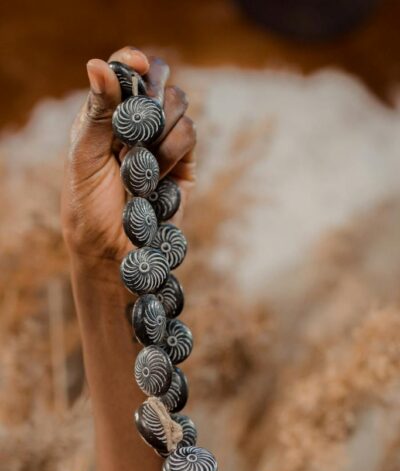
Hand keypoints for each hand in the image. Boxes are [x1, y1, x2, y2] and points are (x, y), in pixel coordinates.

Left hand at [61, 45, 195, 273]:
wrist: (112, 252)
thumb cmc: (88, 206)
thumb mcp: (84, 156)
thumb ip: (98, 112)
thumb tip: (98, 63)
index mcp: (107, 114)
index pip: (125, 70)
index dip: (133, 62)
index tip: (138, 65)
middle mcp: (137, 124)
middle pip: (158, 80)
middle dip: (151, 96)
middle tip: (136, 125)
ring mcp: (162, 142)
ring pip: (179, 104)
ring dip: (161, 129)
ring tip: (140, 161)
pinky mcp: (185, 164)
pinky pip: (190, 134)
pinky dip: (173, 150)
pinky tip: (156, 174)